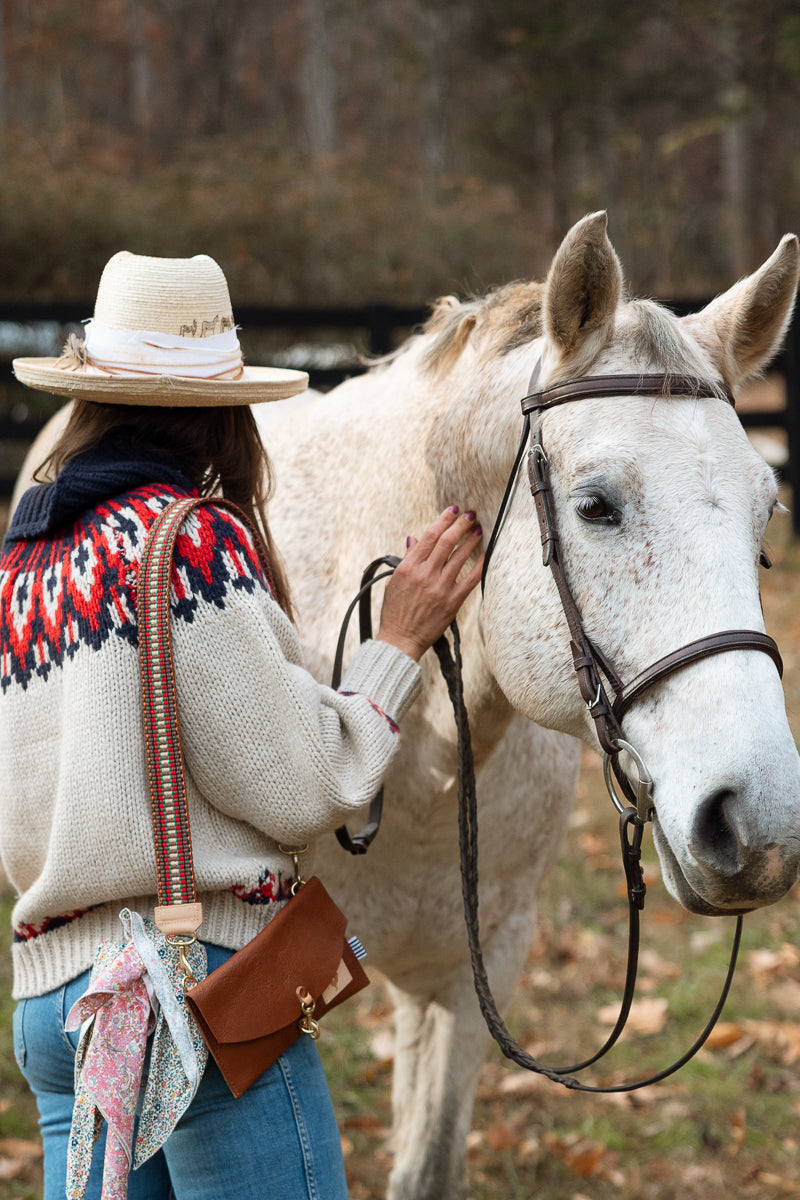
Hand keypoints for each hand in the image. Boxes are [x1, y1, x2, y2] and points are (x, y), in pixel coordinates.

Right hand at [377, 507, 483, 660]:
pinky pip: (470, 579)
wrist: (400, 639)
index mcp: (408, 567)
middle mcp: (425, 574)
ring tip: (479, 530)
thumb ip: (407, 559)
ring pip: (460, 556)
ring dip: (472, 540)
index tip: (453, 510)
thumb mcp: (393, 582)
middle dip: (461, 525)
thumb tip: (414, 539)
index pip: (429, 536)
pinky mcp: (452, 601)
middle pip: (447, 541)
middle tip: (471, 515)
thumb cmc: (394, 612)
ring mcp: (439, 587)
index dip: (444, 519)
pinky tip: (487, 555)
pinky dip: (480, 565)